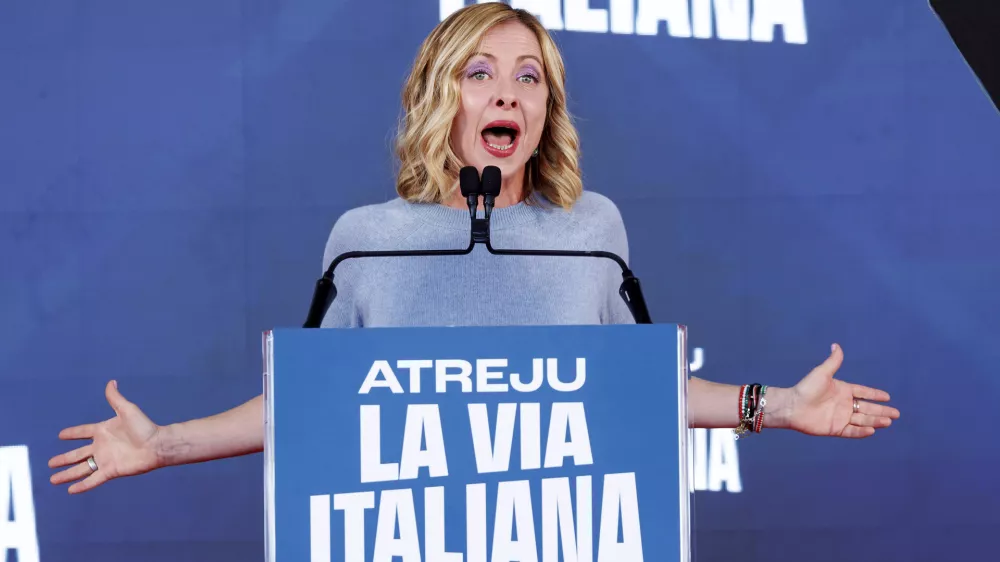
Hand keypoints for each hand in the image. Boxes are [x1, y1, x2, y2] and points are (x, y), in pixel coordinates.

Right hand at [49, 380, 162, 492]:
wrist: (157, 445)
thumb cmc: (144, 427)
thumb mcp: (127, 410)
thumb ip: (115, 398)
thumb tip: (111, 382)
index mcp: (103, 431)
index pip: (83, 432)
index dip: (72, 433)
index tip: (61, 435)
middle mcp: (102, 446)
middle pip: (77, 454)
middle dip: (63, 459)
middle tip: (50, 463)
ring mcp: (105, 460)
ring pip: (81, 468)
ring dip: (67, 474)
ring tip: (53, 479)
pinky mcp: (111, 471)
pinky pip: (93, 479)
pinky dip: (82, 485)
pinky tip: (71, 490)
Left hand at [777, 344, 899, 437]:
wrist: (792, 406)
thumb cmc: (806, 388)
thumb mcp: (822, 373)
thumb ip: (833, 361)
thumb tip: (836, 345)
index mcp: (843, 390)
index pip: (863, 392)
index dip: (875, 395)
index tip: (888, 397)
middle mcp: (844, 404)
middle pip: (867, 408)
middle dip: (882, 411)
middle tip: (896, 413)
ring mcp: (840, 417)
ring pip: (862, 420)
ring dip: (875, 420)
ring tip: (888, 421)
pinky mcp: (835, 429)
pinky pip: (852, 431)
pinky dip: (862, 431)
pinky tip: (872, 430)